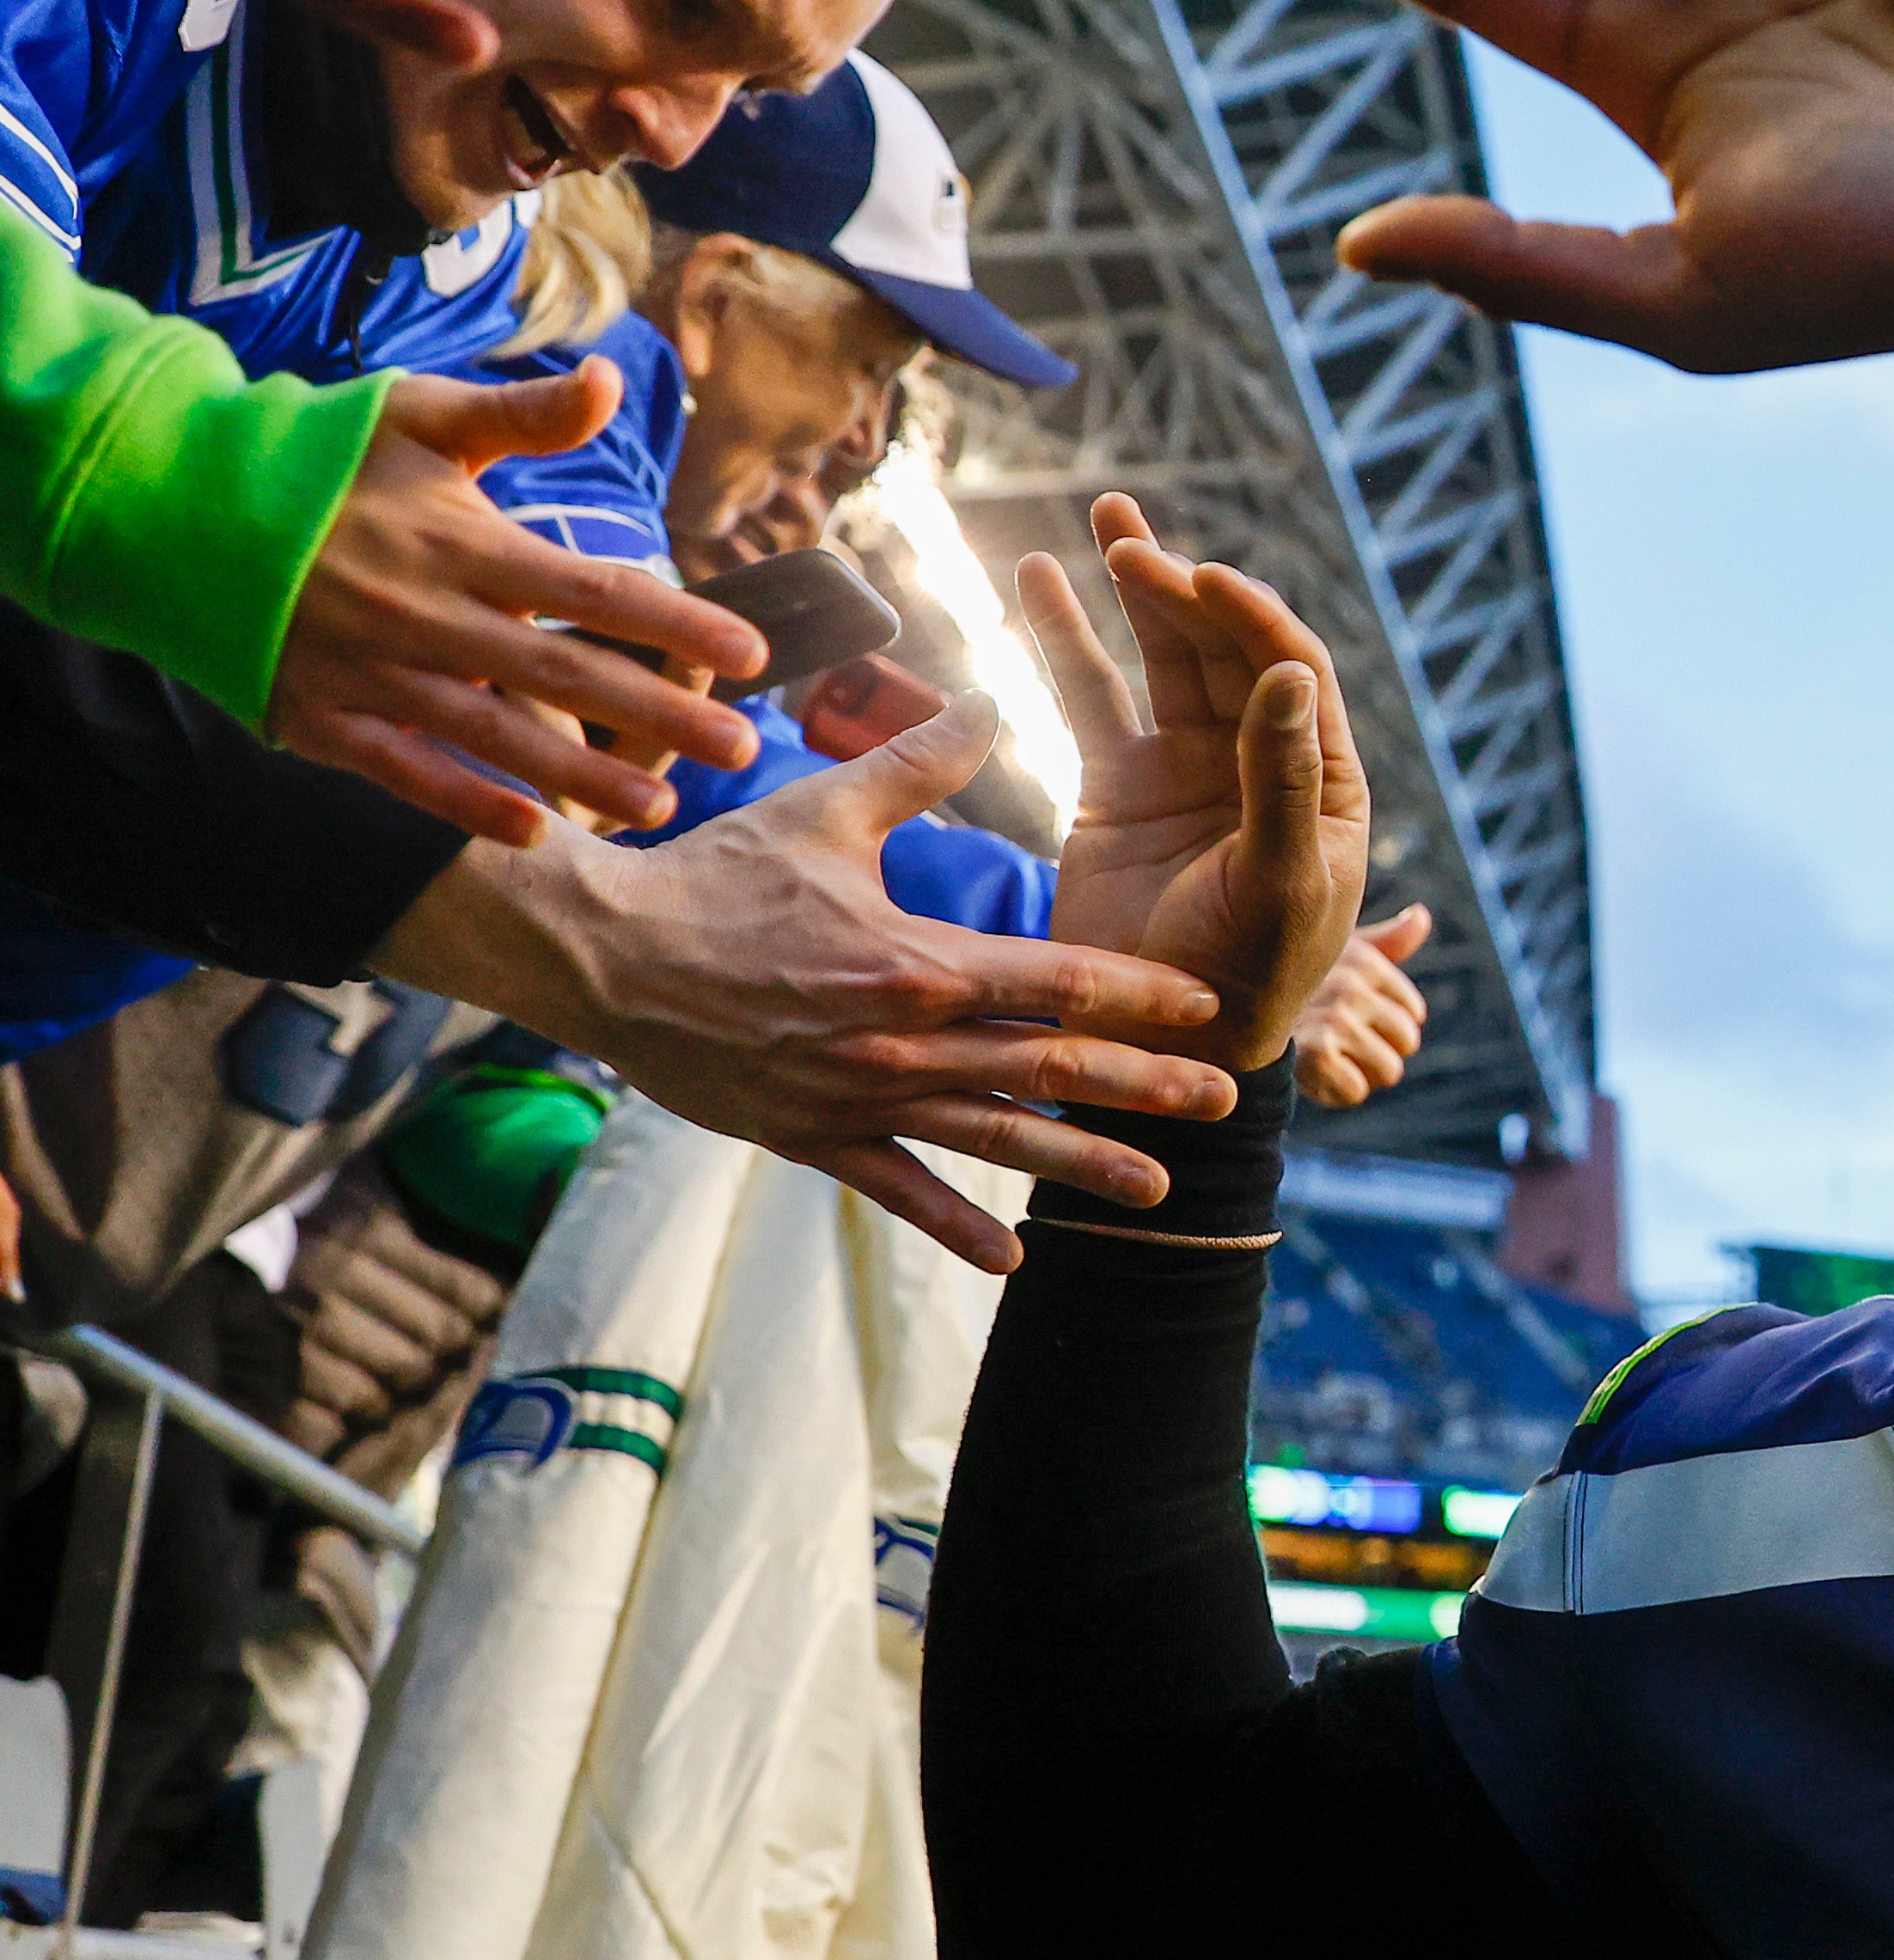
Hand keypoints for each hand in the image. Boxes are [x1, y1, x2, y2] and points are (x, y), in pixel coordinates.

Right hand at [269, 364, 768, 845]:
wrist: (168, 500)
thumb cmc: (316, 455)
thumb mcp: (420, 415)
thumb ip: (522, 413)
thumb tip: (611, 379)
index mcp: (461, 544)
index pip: (593, 590)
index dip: (677, 623)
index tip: (752, 651)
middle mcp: (425, 615)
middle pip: (564, 675)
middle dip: (660, 714)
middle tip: (741, 746)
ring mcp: (372, 673)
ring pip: (496, 736)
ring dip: (582, 778)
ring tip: (663, 806)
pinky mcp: (322, 717)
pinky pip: (405, 772)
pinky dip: (465, 806)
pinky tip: (532, 835)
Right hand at [369, 695, 1237, 1270]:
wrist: (601, 955)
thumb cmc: (714, 874)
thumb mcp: (824, 809)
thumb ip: (919, 761)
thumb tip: (990, 698)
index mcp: (916, 961)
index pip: (1057, 981)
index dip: (1139, 994)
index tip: (1206, 1004)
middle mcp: (899, 1042)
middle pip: (1047, 1069)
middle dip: (1144, 1086)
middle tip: (1226, 1098)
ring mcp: (858, 1099)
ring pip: (992, 1140)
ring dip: (1080, 1166)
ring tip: (1159, 1189)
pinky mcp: (812, 1137)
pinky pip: (896, 1189)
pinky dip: (955, 1226)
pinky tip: (1014, 1261)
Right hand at [1023, 494, 1369, 1071]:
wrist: (1168, 1045)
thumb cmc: (1252, 977)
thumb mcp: (1282, 883)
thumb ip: (1283, 780)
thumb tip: (1285, 672)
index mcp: (1325, 783)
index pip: (1292, 674)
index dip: (1253, 620)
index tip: (1208, 579)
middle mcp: (1259, 761)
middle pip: (1225, 650)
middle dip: (1185, 590)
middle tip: (1133, 542)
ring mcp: (1187, 767)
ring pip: (1163, 656)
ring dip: (1139, 586)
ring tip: (1110, 517)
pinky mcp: (1120, 784)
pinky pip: (1092, 696)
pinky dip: (1068, 637)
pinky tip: (1043, 573)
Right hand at [1290, 904, 1429, 1107]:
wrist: (1219, 1015)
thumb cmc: (1279, 983)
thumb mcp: (1331, 951)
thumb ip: (1380, 942)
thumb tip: (1421, 918)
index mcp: (1363, 960)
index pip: (1413, 1013)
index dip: (1382, 1026)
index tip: (1346, 1022)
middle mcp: (1351, 984)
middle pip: (1407, 1042)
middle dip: (1377, 1052)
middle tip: (1335, 1046)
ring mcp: (1334, 1018)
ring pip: (1389, 1070)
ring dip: (1359, 1075)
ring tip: (1322, 1059)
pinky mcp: (1316, 1055)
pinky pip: (1356, 1092)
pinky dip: (1333, 1093)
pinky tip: (1308, 1075)